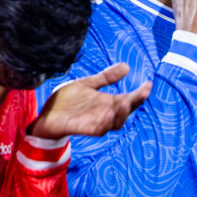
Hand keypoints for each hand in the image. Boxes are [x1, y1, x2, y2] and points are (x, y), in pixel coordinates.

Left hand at [30, 63, 150, 140]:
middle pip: (125, 111)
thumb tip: (127, 67)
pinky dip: (105, 123)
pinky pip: (99, 129)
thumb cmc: (68, 101)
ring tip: (125, 101)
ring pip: (115, 122)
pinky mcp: (85, 129)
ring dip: (121, 113)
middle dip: (133, 104)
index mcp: (108, 103)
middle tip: (140, 93)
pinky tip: (108, 114)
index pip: (129, 99)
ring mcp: (96, 122)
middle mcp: (106, 113)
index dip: (140, 94)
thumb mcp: (88, 84)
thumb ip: (106, 77)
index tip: (148, 84)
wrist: (47, 114)